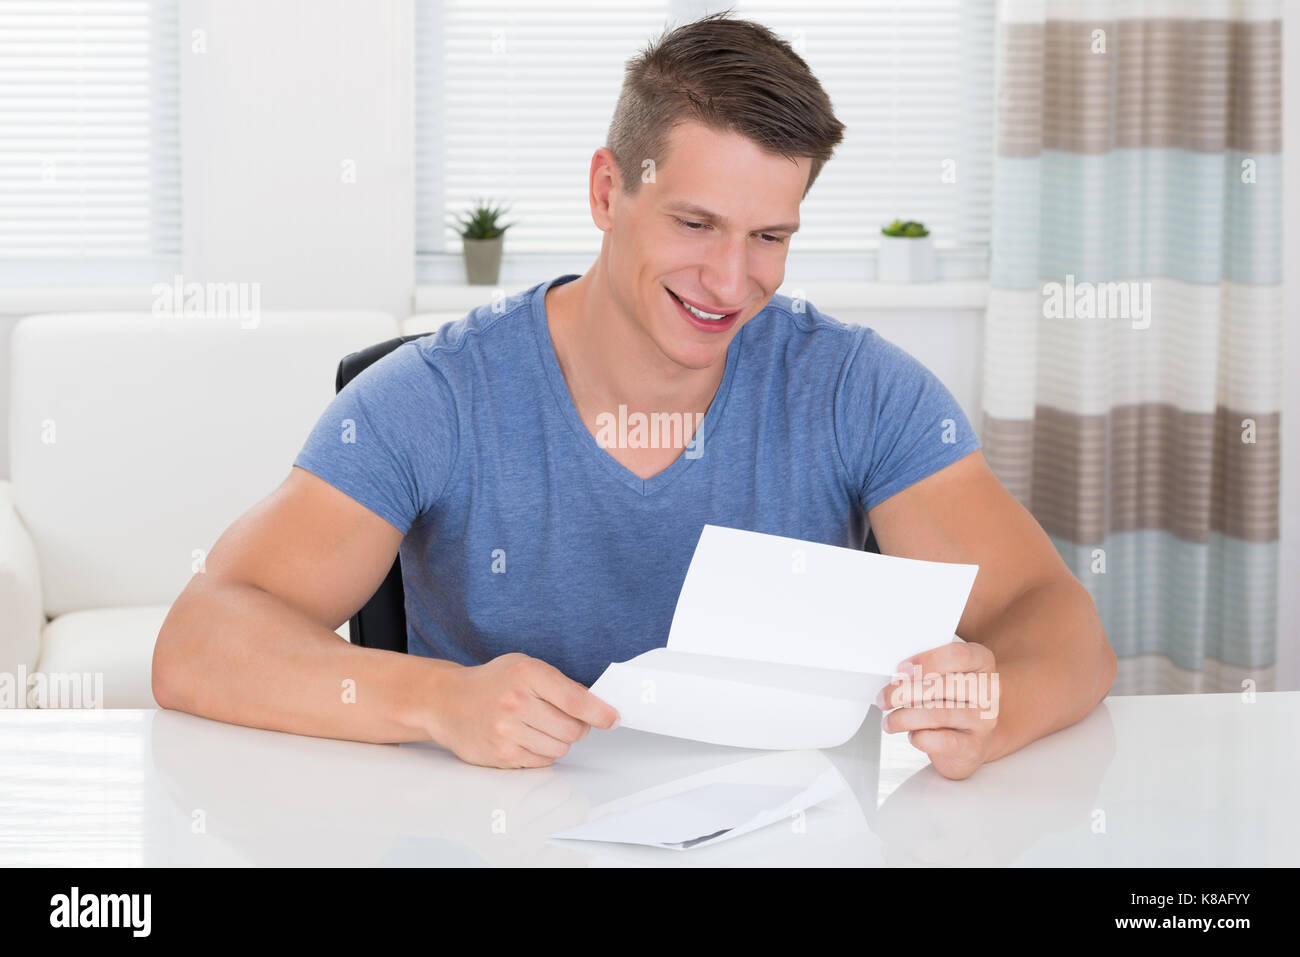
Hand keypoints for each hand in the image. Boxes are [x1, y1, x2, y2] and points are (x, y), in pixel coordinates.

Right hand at [428, 653, 619, 768]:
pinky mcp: (501, 754)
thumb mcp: (524, 667)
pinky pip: (542, 762)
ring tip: (537, 727)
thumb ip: (559, 684)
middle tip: (563, 719)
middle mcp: (516, 702)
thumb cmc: (491, 683)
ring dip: (558, 741)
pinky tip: (525, 738)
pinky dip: (542, 753)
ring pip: (560, 748)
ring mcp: (507, 731)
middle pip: (573, 729)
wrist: (446, 702)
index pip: (576, 700)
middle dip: (576, 727)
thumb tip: (596, 706)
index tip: (613, 719)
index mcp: (527, 673)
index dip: (600, 713)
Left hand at [876, 640, 999, 780]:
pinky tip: (912, 735)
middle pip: (943, 686)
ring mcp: (984, 719)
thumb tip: (897, 674)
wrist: (970, 738)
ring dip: (905, 717)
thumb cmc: (951, 701)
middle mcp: (988, 690)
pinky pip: (944, 741)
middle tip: (885, 698)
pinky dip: (920, 737)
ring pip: (939, 714)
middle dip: (905, 692)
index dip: (927, 661)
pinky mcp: (975, 746)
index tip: (901, 669)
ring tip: (890, 721)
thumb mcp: (943, 676)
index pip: (959, 655)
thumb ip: (926, 669)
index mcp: (982, 662)